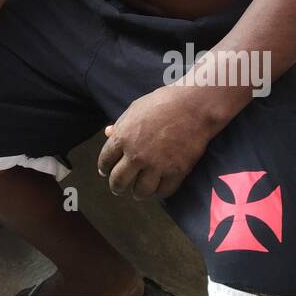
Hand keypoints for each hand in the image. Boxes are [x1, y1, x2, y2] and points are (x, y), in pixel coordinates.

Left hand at [96, 85, 218, 200]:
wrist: (192, 106)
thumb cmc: (162, 102)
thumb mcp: (135, 109)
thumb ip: (121, 124)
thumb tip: (108, 133)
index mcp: (123, 138)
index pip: (105, 160)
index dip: (104, 168)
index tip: (105, 172)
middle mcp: (136, 155)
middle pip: (119, 181)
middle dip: (116, 187)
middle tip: (118, 188)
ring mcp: (156, 165)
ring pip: (140, 191)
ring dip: (137, 193)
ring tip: (137, 192)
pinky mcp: (176, 172)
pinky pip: (163, 191)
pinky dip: (158, 192)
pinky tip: (156, 189)